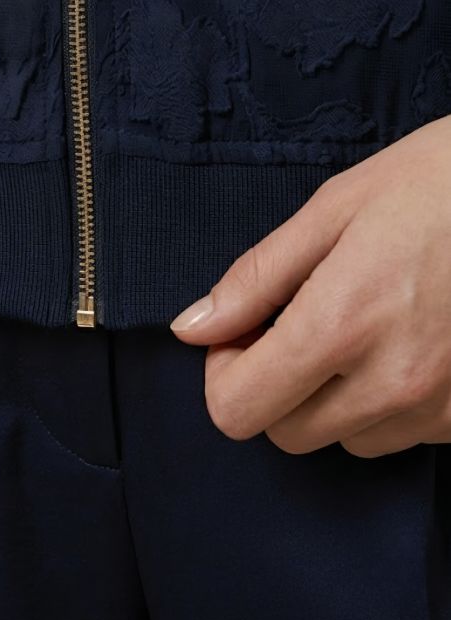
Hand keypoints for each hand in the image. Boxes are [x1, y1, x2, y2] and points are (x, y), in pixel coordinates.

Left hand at [168, 114, 450, 457]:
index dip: (224, 371)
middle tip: (295, 320)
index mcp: (342, 324)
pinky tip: (404, 338)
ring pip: (344, 439)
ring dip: (330, 396)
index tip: (244, 330)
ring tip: (360, 322)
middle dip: (271, 384)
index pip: (237, 410)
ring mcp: (440, 410)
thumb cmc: (438, 181)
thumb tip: (193, 328)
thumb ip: (257, 278)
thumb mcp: (334, 209)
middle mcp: (392, 383)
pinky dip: (385, 400)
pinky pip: (402, 434)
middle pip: (284, 432)